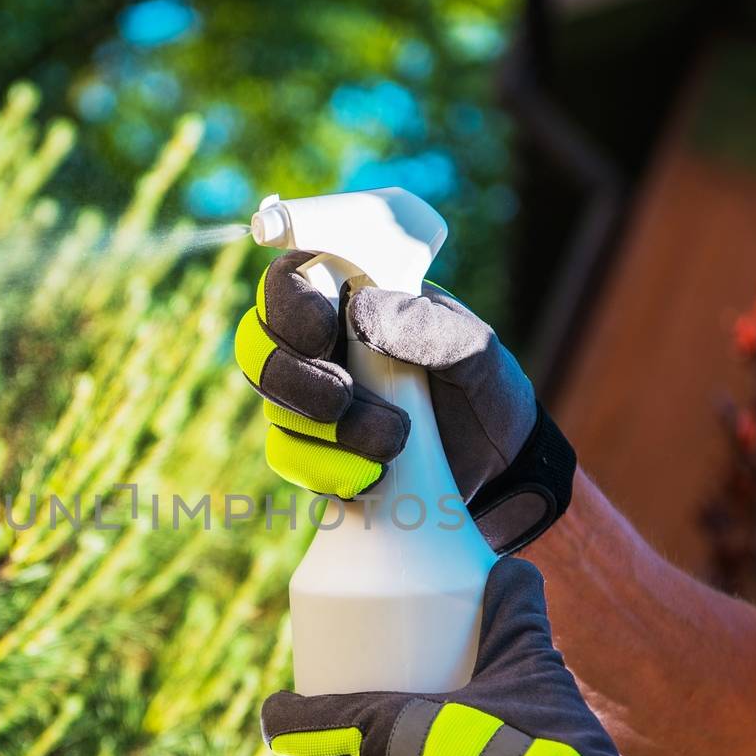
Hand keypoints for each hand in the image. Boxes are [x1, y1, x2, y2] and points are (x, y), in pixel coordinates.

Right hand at [234, 251, 575, 553]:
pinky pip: (290, 459)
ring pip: (274, 409)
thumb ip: (426, 325)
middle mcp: (317, 348)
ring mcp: (310, 404)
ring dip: (328, 431)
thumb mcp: (472, 348)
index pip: (287, 282)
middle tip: (342, 396)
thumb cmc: (481, 385)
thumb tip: (361, 313)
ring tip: (394, 440)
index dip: (287, 302)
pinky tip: (375, 474)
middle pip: (257, 347)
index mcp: (348, 299)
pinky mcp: (315, 455)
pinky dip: (328, 469)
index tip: (323, 329)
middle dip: (293, 377)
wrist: (498, 464)